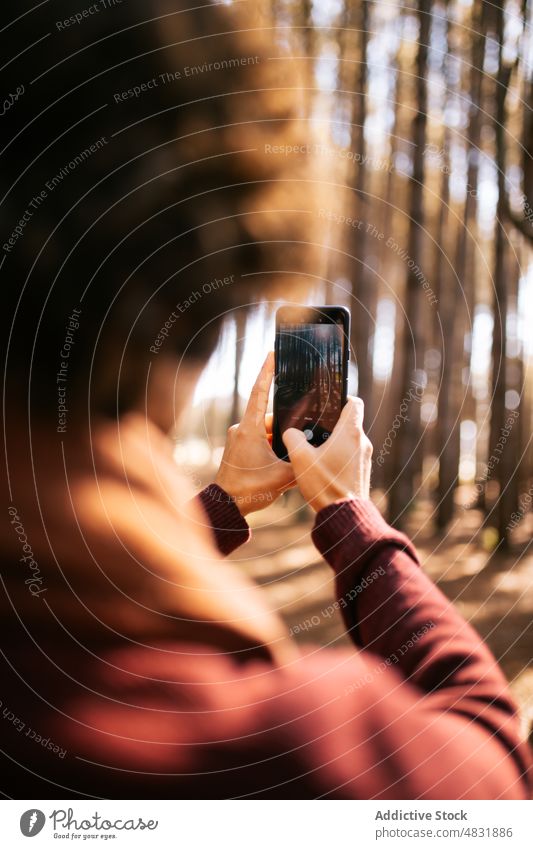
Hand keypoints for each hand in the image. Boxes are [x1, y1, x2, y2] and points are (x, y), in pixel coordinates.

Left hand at [214, 352, 294, 515]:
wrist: (226, 506)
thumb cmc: (250, 490)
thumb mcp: (283, 476)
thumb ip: (300, 461)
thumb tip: (316, 452)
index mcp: (251, 429)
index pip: (260, 392)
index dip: (267, 371)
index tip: (273, 353)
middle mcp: (241, 429)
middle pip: (269, 416)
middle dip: (286, 424)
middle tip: (301, 434)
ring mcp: (237, 438)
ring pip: (265, 430)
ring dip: (278, 440)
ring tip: (289, 456)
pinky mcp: (236, 448)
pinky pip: (258, 440)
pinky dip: (270, 446)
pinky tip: (280, 461)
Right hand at [282, 396, 371, 511]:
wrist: (344, 515)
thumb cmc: (325, 485)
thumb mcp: (300, 458)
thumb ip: (292, 438)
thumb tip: (291, 432)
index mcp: (350, 432)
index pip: (355, 402)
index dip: (342, 398)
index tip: (328, 402)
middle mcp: (362, 442)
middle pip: (349, 422)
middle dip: (331, 423)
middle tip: (312, 428)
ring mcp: (364, 458)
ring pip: (349, 440)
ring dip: (334, 441)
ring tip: (315, 450)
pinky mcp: (362, 471)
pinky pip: (351, 455)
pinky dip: (338, 456)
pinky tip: (322, 466)